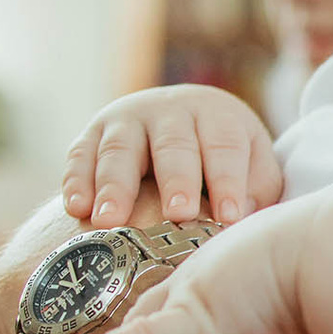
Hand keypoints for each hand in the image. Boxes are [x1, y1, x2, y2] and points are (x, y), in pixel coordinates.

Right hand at [65, 84, 280, 228]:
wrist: (180, 120)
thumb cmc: (224, 158)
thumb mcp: (253, 165)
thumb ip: (255, 191)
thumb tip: (238, 223)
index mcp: (216, 114)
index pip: (223, 145)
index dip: (227, 180)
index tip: (228, 217)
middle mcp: (170, 110)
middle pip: (173, 146)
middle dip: (176, 180)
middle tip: (178, 213)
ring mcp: (127, 119)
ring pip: (120, 150)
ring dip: (114, 186)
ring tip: (111, 222)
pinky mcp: (92, 133)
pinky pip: (80, 154)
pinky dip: (77, 180)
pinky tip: (76, 208)